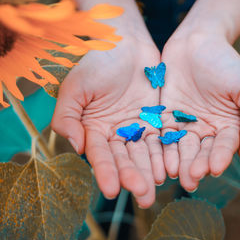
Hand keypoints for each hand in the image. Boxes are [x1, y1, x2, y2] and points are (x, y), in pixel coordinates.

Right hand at [52, 37, 164, 207]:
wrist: (124, 42)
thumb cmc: (95, 62)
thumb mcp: (75, 88)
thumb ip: (68, 118)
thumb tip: (77, 147)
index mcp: (93, 129)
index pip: (101, 155)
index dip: (106, 172)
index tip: (113, 190)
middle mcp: (115, 133)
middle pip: (125, 160)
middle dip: (133, 178)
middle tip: (144, 197)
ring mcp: (136, 128)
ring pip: (144, 154)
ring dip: (150, 172)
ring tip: (157, 190)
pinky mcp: (155, 120)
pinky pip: (161, 140)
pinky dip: (165, 154)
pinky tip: (171, 169)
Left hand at [160, 33, 239, 191]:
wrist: (198, 41)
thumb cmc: (226, 62)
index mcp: (227, 125)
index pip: (224, 145)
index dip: (220, 156)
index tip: (216, 168)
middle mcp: (205, 129)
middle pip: (201, 151)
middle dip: (196, 165)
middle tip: (191, 179)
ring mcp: (184, 124)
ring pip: (180, 147)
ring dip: (177, 162)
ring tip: (174, 174)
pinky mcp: (165, 118)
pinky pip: (163, 134)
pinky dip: (161, 147)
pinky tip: (159, 159)